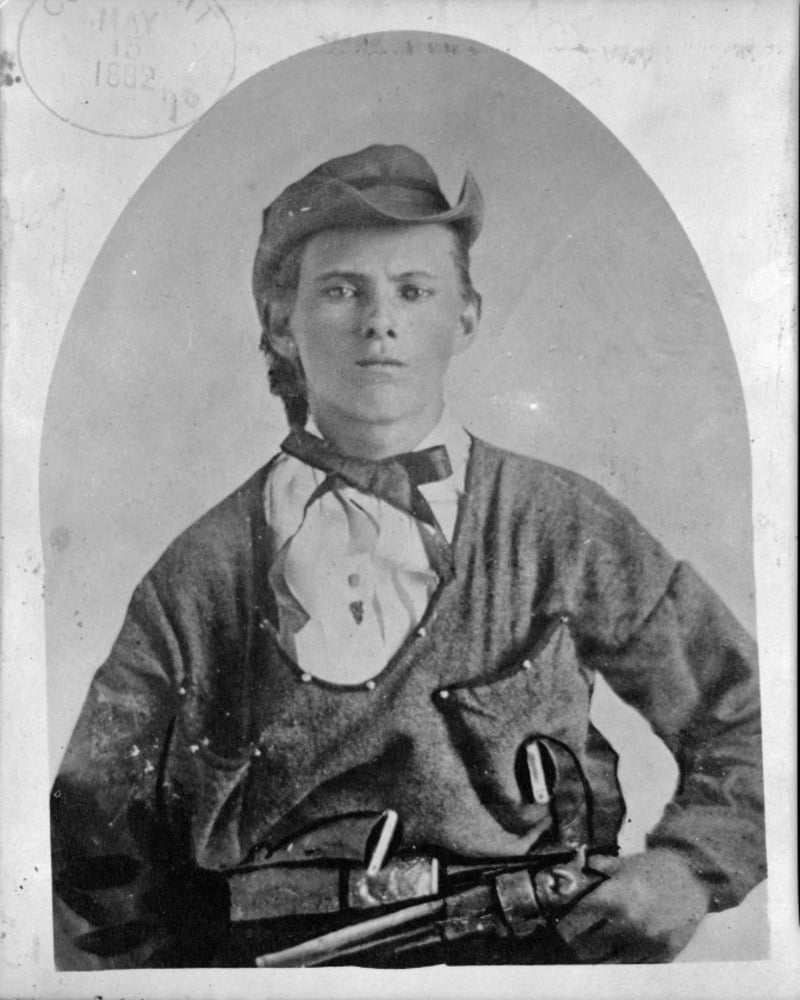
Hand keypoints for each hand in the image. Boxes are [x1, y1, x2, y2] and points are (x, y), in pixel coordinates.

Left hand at [553, 849, 709, 962]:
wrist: (696, 877)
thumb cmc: (656, 867)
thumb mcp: (623, 863)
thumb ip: (597, 869)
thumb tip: (574, 869)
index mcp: (614, 898)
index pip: (576, 922)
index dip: (564, 926)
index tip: (559, 928)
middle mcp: (627, 924)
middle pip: (587, 947)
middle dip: (577, 945)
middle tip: (572, 942)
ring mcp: (646, 943)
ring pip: (608, 963)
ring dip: (596, 959)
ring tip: (591, 953)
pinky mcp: (663, 955)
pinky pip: (634, 969)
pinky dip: (622, 964)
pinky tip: (615, 957)